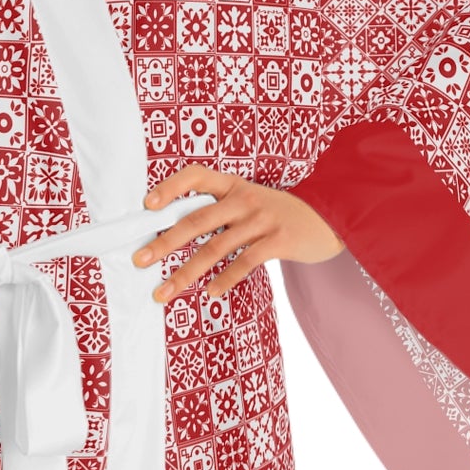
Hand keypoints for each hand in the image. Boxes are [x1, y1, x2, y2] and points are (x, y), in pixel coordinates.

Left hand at [131, 164, 344, 304]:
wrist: (330, 217)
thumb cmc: (279, 214)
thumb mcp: (250, 201)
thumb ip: (220, 211)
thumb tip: (175, 233)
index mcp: (234, 185)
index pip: (196, 175)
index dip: (170, 187)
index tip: (147, 205)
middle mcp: (245, 198)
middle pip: (197, 219)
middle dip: (164, 242)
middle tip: (139, 260)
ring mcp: (263, 219)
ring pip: (216, 247)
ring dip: (186, 272)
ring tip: (164, 292)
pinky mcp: (279, 240)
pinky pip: (245, 262)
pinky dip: (225, 279)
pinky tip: (210, 293)